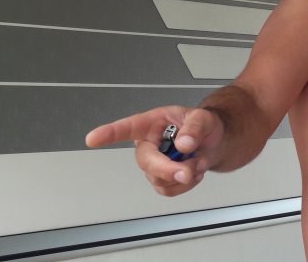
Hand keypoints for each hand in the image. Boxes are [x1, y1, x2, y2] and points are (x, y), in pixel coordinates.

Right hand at [85, 105, 223, 196]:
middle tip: (187, 170)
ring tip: (197, 161)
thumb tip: (184, 144)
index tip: (93, 138)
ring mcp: (154, 163)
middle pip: (145, 162)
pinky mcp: (161, 179)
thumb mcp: (203, 118)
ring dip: (183, 175)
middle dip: (167, 169)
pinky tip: (193, 172)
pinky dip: (185, 185)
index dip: (109, 133)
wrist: (215, 141)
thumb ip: (194, 128)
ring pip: (157, 179)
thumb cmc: (203, 125)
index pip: (127, 127)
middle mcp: (149, 144)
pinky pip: (167, 190)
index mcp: (152, 123)